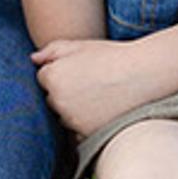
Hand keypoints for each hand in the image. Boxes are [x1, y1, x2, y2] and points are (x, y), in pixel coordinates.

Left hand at [31, 35, 177, 135]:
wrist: (144, 75)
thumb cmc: (112, 56)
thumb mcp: (80, 45)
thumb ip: (52, 50)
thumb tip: (33, 59)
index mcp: (53, 77)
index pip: (44, 78)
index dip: (61, 72)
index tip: (81, 69)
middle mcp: (58, 100)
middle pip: (52, 98)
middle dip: (65, 92)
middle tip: (91, 81)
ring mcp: (71, 119)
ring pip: (64, 115)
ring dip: (74, 109)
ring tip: (99, 94)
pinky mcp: (86, 133)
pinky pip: (77, 130)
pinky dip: (85, 123)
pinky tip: (102, 108)